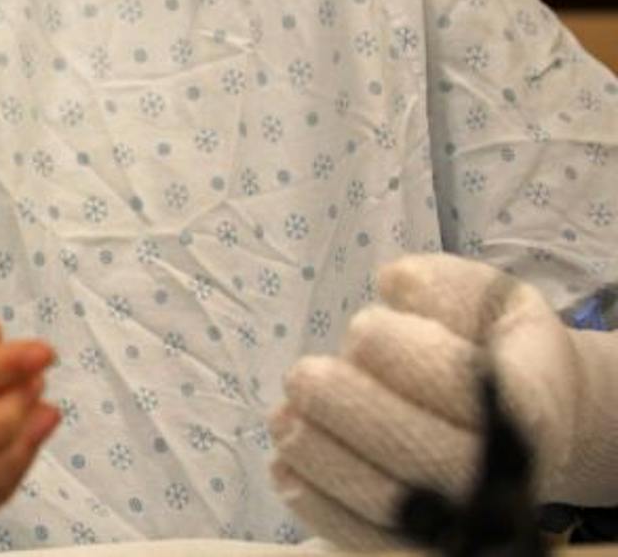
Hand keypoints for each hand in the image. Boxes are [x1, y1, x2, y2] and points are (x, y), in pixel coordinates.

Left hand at [271, 254, 617, 549]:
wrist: (516, 412)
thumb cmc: (485, 343)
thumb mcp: (480, 296)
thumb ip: (444, 287)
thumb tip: (398, 284)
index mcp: (532, 404)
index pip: (476, 393)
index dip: (413, 363)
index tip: (362, 327)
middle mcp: (510, 474)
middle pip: (438, 460)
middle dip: (359, 415)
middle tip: (304, 376)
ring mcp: (469, 517)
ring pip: (400, 508)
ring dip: (329, 463)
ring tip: (283, 419)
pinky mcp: (425, 541)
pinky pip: (374, 542)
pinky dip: (325, 510)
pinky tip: (284, 469)